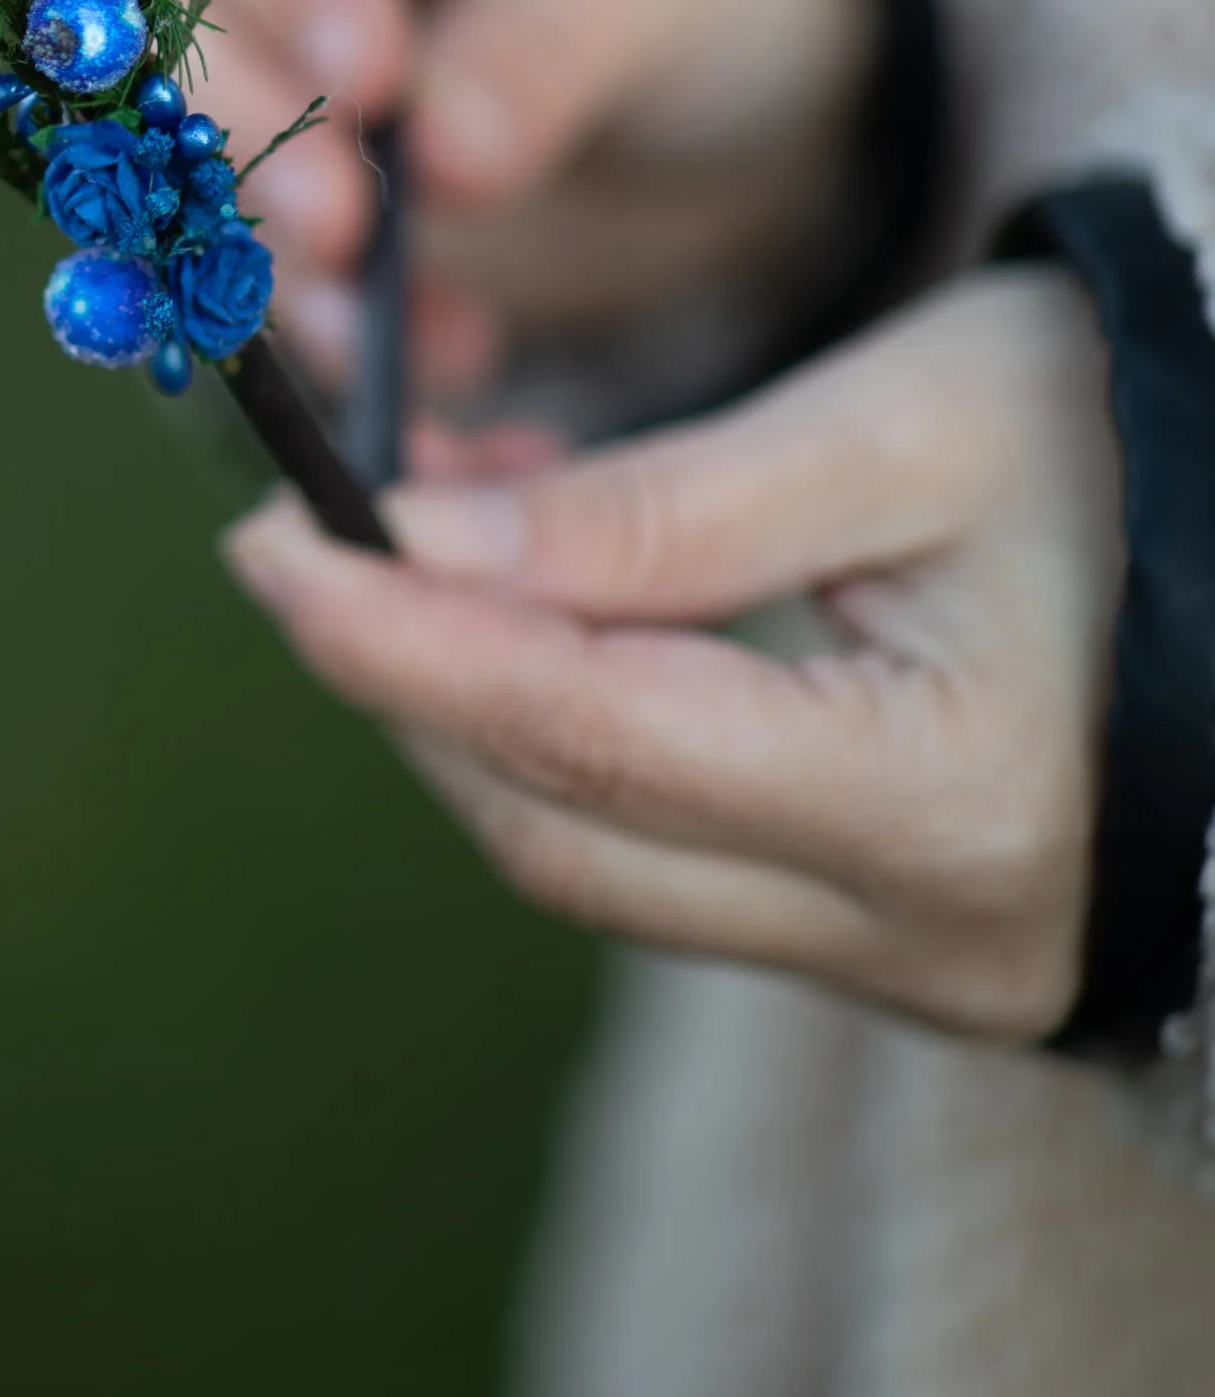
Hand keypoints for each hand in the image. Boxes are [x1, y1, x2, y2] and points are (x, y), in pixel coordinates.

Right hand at [140, 0, 880, 392]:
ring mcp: (212, 52)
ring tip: (429, 341)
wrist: (684, 74)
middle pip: (159, 14)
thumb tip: (446, 153)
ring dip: (280, 268)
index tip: (376, 72)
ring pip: (171, 159)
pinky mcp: (234, 187)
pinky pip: (226, 272)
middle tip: (340, 231)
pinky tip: (439, 388)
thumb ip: (546, 34)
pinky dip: (321, 342)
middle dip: (247, 136)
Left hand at [224, 270, 1122, 1038]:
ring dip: (481, 708)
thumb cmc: (1136, 445)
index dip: (405, 640)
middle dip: (410, 685)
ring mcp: (918, 971)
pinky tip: (540, 600)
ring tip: (422, 530)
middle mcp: (925, 938)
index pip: (588, 735)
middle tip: (301, 537)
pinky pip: (681, 864)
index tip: (268, 541)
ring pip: (608, 864)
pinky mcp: (900, 947)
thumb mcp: (901, 426)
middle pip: (568, 832)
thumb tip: (413, 540)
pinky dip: (577, 737)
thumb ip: (655, 509)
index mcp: (941, 803)